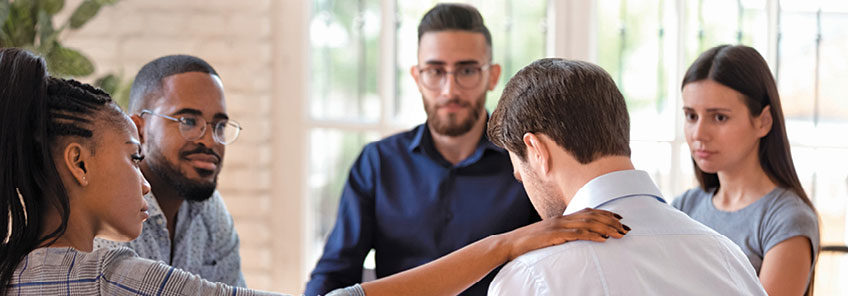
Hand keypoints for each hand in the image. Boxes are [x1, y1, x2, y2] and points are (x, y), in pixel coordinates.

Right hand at [498, 208, 628, 260]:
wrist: (512, 243)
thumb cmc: (529, 242)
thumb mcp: (548, 236)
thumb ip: (562, 234)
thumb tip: (575, 238)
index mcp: (562, 218)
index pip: (588, 211)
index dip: (605, 213)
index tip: (619, 217)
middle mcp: (562, 219)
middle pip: (592, 216)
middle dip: (611, 221)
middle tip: (625, 227)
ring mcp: (559, 226)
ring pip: (588, 223)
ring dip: (607, 228)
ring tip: (620, 233)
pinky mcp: (555, 235)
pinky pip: (577, 234)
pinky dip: (592, 235)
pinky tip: (603, 238)